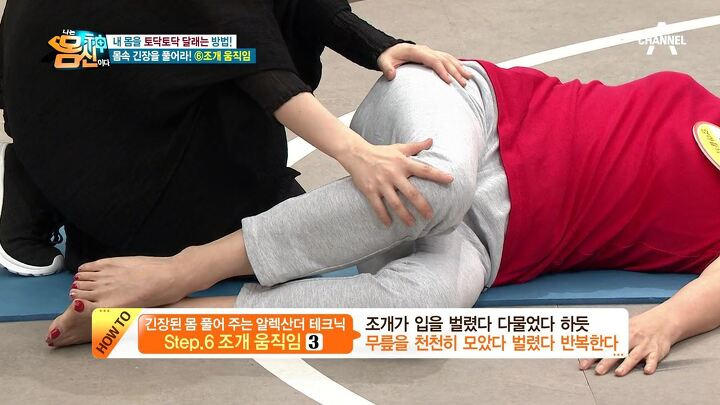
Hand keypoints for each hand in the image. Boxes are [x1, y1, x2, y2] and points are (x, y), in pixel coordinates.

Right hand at [338, 138, 453, 225]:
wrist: (356, 153)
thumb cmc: (380, 152)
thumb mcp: (399, 148)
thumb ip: (416, 146)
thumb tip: (431, 140)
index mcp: (403, 163)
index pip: (424, 169)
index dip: (437, 174)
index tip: (450, 180)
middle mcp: (393, 174)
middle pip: (411, 193)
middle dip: (422, 206)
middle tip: (430, 216)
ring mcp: (381, 184)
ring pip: (395, 203)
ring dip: (404, 215)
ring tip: (411, 224)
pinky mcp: (370, 190)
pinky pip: (378, 206)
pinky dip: (383, 216)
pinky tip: (389, 224)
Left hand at [378, 43, 472, 85]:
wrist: (390, 49)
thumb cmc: (387, 57)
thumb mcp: (383, 61)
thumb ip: (386, 68)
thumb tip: (391, 75)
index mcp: (416, 51)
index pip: (433, 60)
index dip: (441, 70)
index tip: (448, 81)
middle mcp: (426, 50)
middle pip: (444, 60)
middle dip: (455, 72)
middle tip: (463, 84)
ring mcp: (430, 51)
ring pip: (448, 59)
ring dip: (459, 68)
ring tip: (469, 78)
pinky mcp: (432, 54)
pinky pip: (447, 59)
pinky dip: (456, 65)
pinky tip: (464, 72)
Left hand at [578, 308, 678, 375]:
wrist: (662, 322)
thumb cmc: (637, 327)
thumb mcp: (621, 326)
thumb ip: (606, 335)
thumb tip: (586, 341)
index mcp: (620, 332)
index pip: (603, 345)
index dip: (592, 355)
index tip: (583, 364)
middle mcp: (631, 338)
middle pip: (617, 351)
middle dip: (607, 361)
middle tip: (598, 371)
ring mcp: (644, 345)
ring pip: (634, 356)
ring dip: (626, 365)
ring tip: (618, 373)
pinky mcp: (656, 351)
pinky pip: (653, 359)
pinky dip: (651, 365)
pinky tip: (647, 371)